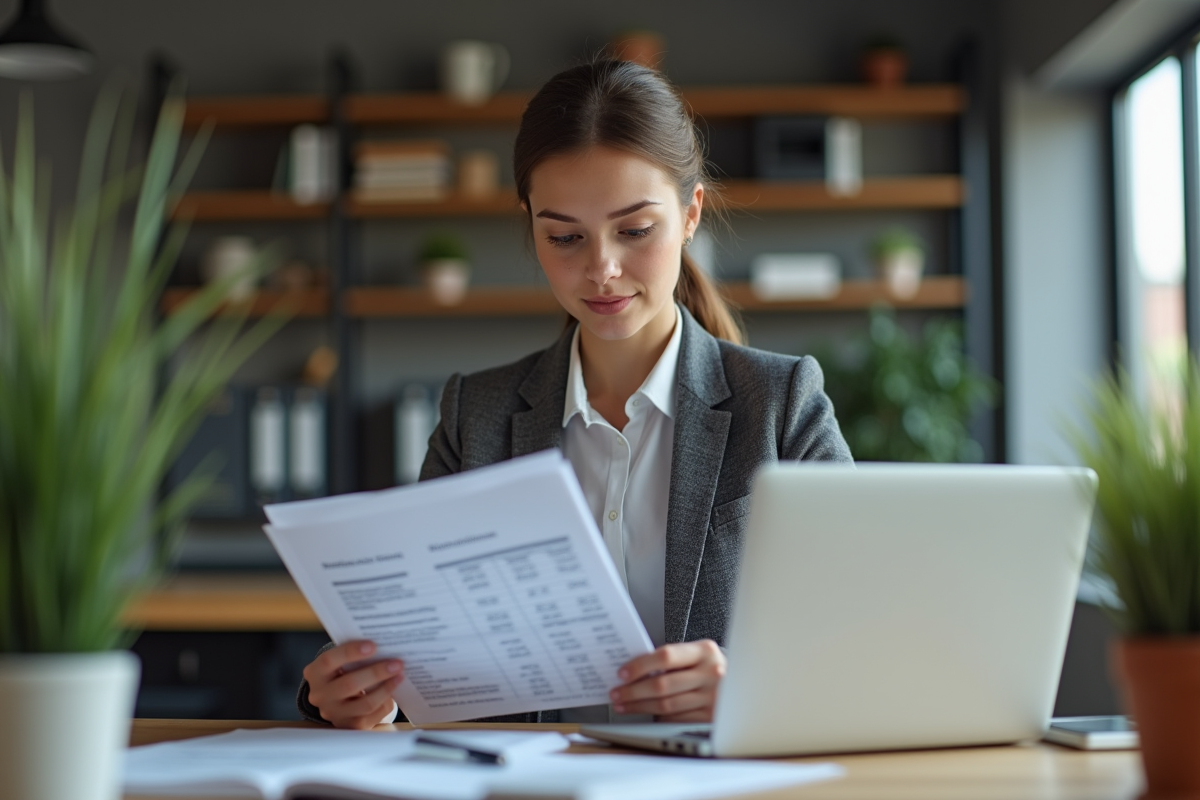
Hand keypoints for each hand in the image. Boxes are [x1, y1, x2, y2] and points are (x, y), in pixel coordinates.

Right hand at [302, 640, 403, 729]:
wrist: (338, 700)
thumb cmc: (343, 673)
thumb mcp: (340, 663)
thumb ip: (353, 655)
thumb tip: (384, 646)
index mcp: (315, 673)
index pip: (329, 661)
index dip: (350, 652)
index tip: (373, 646)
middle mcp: (320, 696)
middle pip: (349, 684)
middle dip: (376, 672)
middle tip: (397, 663)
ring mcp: (335, 714)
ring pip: (365, 703)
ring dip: (386, 688)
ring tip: (400, 675)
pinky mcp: (351, 726)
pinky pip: (373, 714)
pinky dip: (386, 701)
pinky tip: (394, 690)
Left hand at [609, 640, 725, 721]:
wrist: (743, 683)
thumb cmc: (709, 668)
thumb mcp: (697, 655)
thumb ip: (673, 659)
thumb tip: (634, 669)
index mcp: (705, 651)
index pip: (666, 655)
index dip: (640, 665)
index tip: (622, 673)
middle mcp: (712, 673)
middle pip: (662, 684)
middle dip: (633, 690)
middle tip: (616, 692)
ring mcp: (713, 697)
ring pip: (666, 705)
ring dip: (639, 706)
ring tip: (624, 704)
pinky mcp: (710, 718)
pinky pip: (675, 719)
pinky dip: (656, 717)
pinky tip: (645, 713)